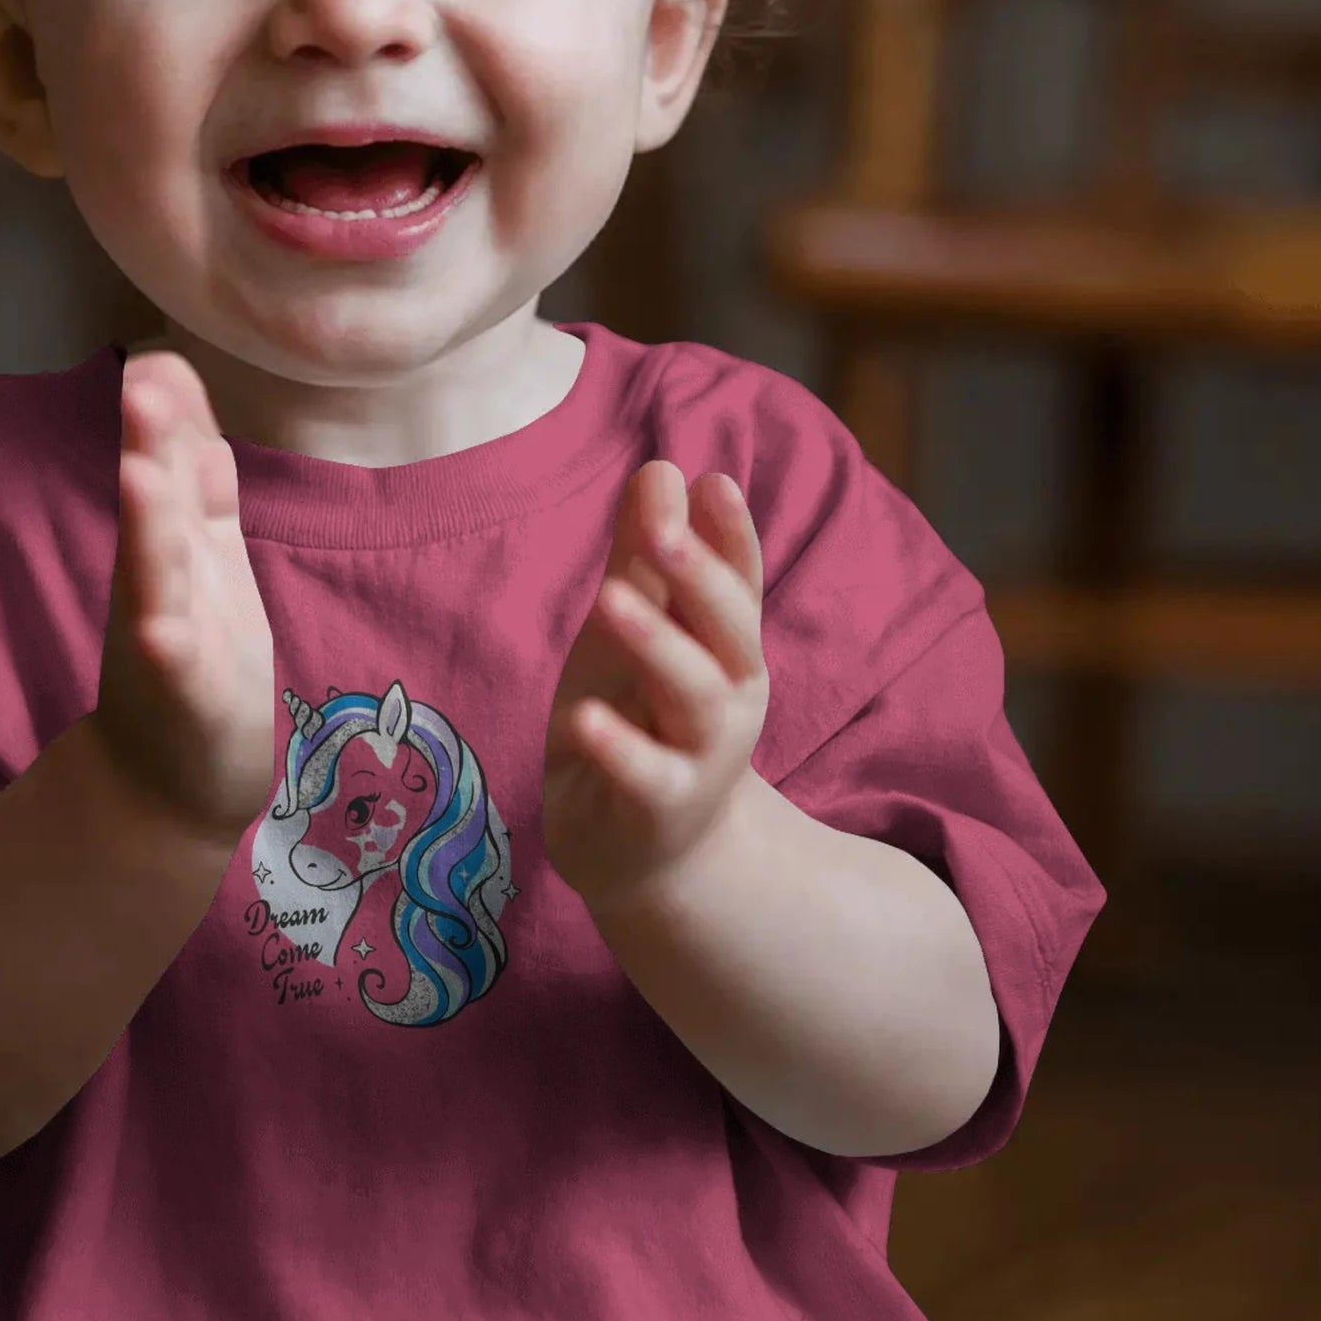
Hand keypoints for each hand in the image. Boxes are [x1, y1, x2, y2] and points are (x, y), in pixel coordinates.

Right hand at [90, 348, 277, 849]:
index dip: (171, 411)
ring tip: (144, 471)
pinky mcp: (179, 694)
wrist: (173, 780)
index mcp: (178, 539)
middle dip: (150, 442)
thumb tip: (173, 377)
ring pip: (155, 572)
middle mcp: (160, 577)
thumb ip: (193, 472)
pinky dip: (164, 640)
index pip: (177, 462)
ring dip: (149, 523)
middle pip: (156, 502)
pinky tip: (159, 626)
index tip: (160, 349)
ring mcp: (163, 635)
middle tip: (142, 375)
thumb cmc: (194, 653)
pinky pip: (170, 663)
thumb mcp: (202, 550)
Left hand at [544, 461, 768, 910]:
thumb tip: (662, 467)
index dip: (730, 534)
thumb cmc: (642, 719)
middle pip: (728, 630)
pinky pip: (645, 776)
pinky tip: (584, 717)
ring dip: (657, 646)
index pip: (736, 581)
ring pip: (694, 695)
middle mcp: (731, 697)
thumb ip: (644, 557)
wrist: (649, 853)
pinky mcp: (661, 808)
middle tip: (661, 528)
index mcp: (726, 646)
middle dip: (700, 577)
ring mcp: (702, 755)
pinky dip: (619, 747)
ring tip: (610, 601)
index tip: (713, 480)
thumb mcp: (636, 629)